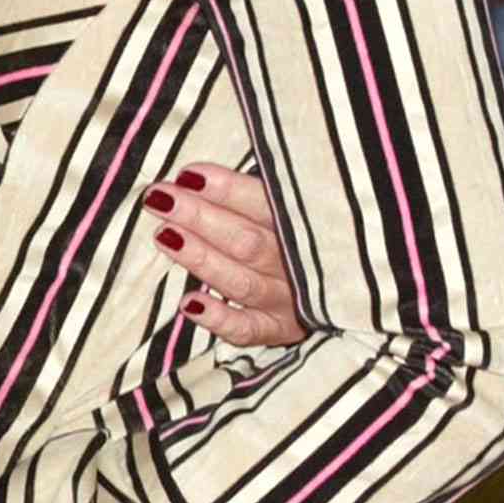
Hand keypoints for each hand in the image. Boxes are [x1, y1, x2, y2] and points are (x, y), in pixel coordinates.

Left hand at [142, 163, 305, 348]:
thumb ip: (254, 190)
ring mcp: (290, 300)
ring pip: (241, 281)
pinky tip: (188, 303)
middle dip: (199, 217)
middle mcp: (299, 263)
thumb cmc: (297, 230)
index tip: (187, 175)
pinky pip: (246, 329)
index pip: (263, 203)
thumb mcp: (290, 203)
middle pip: (246, 241)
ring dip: (201, 259)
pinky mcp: (279, 330)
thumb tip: (199, 173)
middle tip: (159, 198)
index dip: (225, 189)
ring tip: (164, 236)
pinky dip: (218, 319)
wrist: (344, 285)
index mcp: (304, 223)